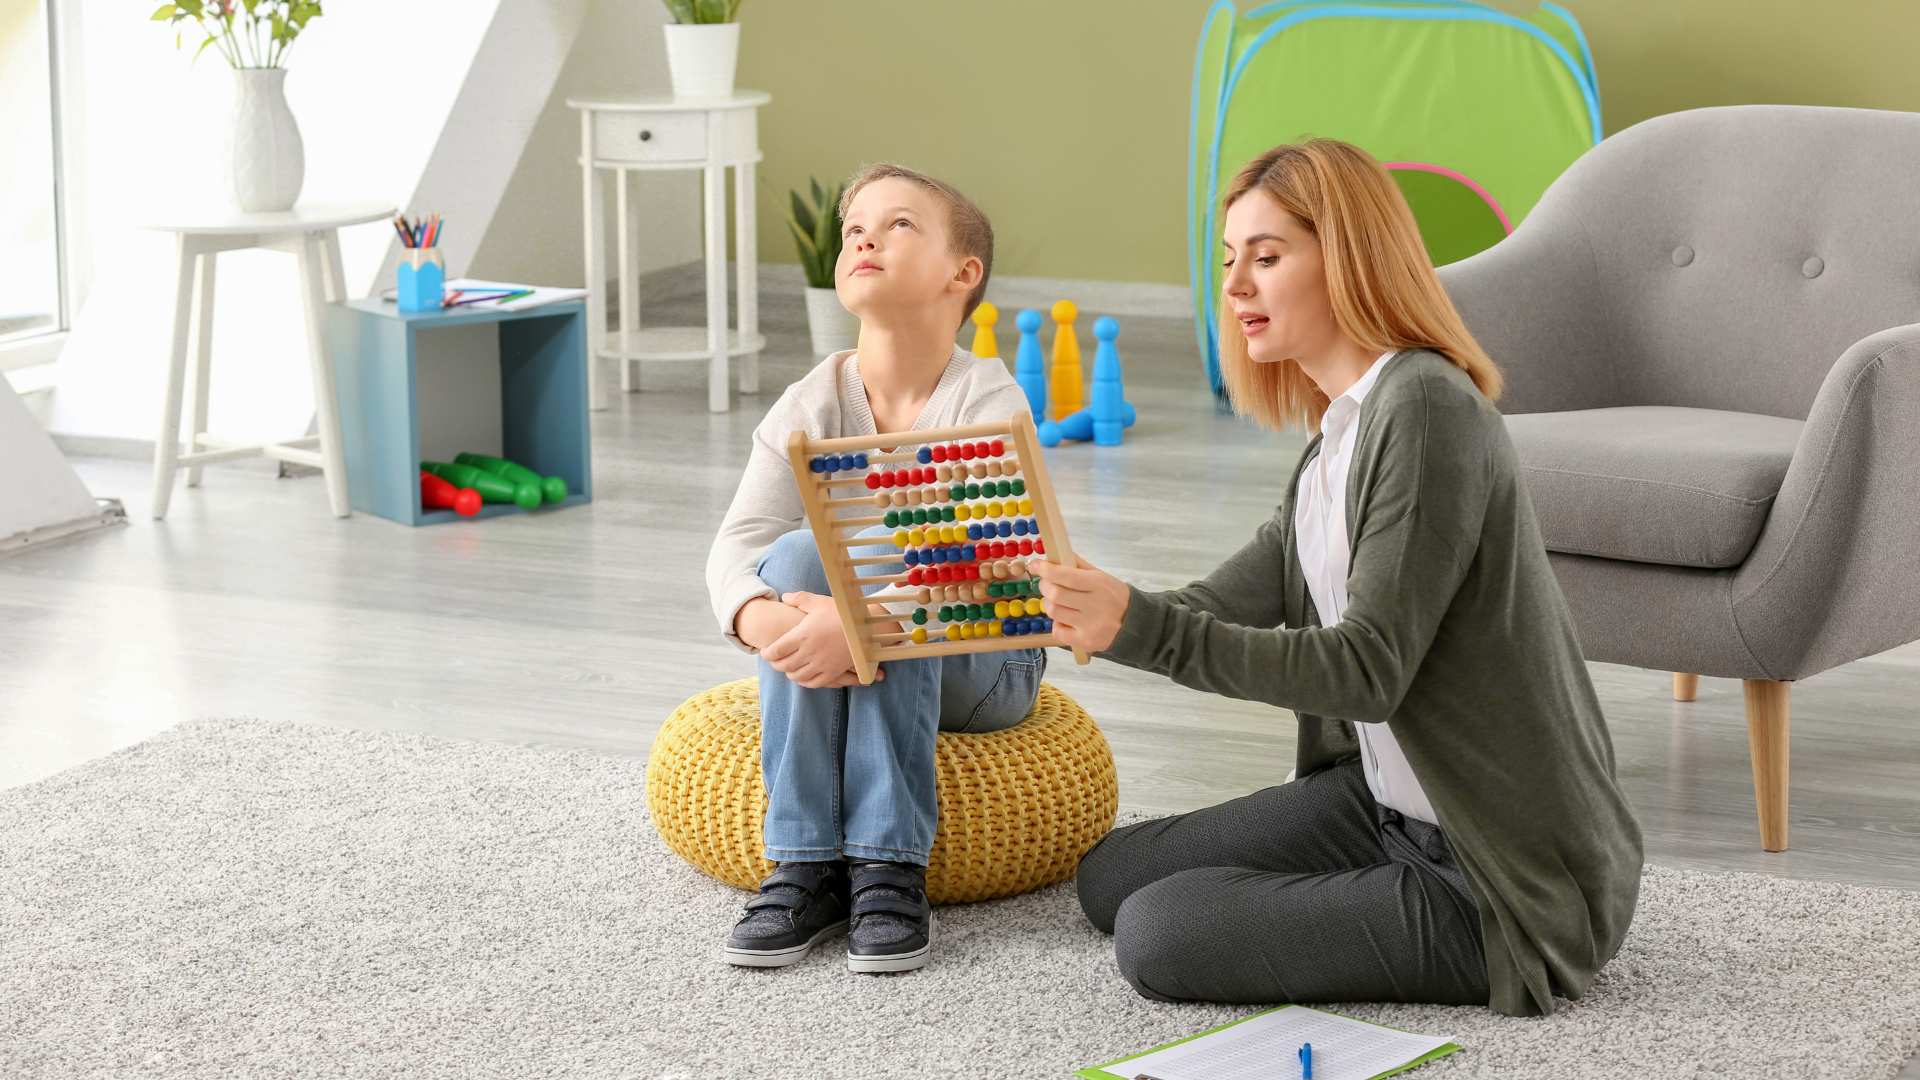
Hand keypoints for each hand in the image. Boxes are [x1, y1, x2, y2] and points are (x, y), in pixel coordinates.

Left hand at [761, 591, 882, 688]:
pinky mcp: (832, 672)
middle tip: (774, 660)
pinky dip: (803, 681)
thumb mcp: (820, 602)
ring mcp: (821, 665)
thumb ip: (800, 599)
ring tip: (787, 666)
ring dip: (788, 672)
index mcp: (802, 635)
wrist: (867, 628)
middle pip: (783, 665)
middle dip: (775, 664)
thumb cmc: (842, 613)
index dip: (767, 653)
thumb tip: (785, 597)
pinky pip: (812, 683)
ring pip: (796, 676)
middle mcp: (809, 652)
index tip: (765, 651)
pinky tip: (802, 676)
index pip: (776, 650)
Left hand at [1032, 555, 1128, 652]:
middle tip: (1045, 584)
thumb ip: (1080, 566)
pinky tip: (1066, 620)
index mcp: (1099, 584)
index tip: (1035, 565)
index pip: (1066, 575)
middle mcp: (1095, 604)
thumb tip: (1056, 554)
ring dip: (1050, 604)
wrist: (1135, 625)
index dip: (1046, 569)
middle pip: (1055, 594)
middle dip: (1044, 586)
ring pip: (1054, 611)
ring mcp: (1090, 625)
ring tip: (1058, 602)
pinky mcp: (1085, 641)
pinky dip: (1057, 624)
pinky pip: (1058, 631)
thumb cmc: (1115, 597)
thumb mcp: (1102, 577)